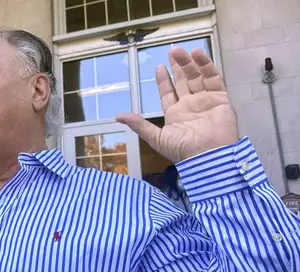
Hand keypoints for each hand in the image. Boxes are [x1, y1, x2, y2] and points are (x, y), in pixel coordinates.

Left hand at [116, 47, 237, 161]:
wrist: (209, 155)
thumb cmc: (182, 149)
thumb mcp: (156, 137)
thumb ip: (139, 125)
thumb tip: (118, 116)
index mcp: (175, 114)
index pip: (168, 93)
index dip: (163, 80)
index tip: (158, 67)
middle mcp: (190, 106)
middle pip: (183, 81)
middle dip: (177, 67)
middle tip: (172, 50)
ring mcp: (206, 101)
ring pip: (196, 76)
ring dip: (188, 63)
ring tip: (178, 50)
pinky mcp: (220, 98)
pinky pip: (213, 78)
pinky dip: (206, 65)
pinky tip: (197, 54)